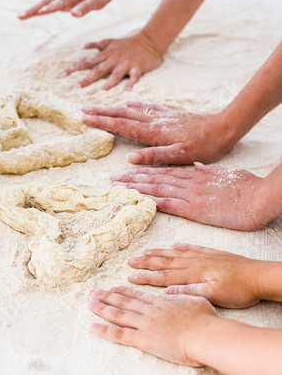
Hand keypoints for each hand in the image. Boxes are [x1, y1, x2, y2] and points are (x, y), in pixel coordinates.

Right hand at [18, 0, 114, 19]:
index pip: (59, 3)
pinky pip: (49, 4)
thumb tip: (73, 15)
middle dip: (33, 9)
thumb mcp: (97, 2)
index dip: (50, 8)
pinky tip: (33, 14)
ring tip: (21, 17)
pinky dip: (40, 9)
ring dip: (33, 9)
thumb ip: (85, 8)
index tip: (40, 13)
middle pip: (46, 2)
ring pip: (45, 2)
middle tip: (20, 17)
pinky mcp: (63, 1)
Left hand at [62, 33, 162, 90]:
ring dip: (108, 82)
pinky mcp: (138, 68)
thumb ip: (97, 45)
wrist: (149, 40)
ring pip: (115, 74)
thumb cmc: (128, 43)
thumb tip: (83, 47)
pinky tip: (128, 91)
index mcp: (106, 53)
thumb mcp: (110, 41)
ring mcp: (126, 63)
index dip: (74, 68)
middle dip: (86, 79)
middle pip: (98, 70)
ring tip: (101, 91)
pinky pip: (134, 77)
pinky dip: (132, 83)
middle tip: (76, 88)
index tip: (62, 76)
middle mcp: (114, 59)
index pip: (87, 62)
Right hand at [83, 101, 236, 163]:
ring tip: (99, 106)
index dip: (103, 122)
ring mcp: (162, 116)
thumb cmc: (203, 146)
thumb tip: (129, 159)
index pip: (122, 126)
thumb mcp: (180, 156)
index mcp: (154, 133)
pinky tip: (130, 101)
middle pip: (123, 114)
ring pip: (133, 109)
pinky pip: (148, 107)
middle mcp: (155, 121)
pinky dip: (135, 104)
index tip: (86, 118)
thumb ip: (154, 156)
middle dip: (102, 112)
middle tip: (84, 110)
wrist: (224, 128)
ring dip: (114, 108)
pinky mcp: (171, 114)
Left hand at [89, 286, 216, 365]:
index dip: (125, 291)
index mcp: (162, 302)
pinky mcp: (143, 339)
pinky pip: (119, 334)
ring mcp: (145, 324)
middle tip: (96, 293)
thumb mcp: (196, 300)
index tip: (114, 288)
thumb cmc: (205, 320)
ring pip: (119, 315)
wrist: (204, 334)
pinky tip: (93, 327)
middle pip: (125, 302)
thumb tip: (172, 291)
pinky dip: (105, 330)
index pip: (139, 296)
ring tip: (91, 304)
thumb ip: (182, 295)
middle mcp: (150, 311)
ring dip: (103, 309)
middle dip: (109, 297)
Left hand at [112, 163, 269, 230]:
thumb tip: (197, 166)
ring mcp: (191, 195)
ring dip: (136, 187)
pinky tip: (137, 200)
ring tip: (119, 186)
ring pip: (158, 188)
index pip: (166, 172)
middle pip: (156, 178)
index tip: (131, 171)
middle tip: (114, 178)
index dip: (146, 171)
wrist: (261, 197)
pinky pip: (168, 203)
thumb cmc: (249, 188)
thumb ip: (210, 172)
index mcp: (198, 176)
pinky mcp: (195, 208)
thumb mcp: (227, 175)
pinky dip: (151, 200)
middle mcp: (190, 183)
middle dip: (134, 178)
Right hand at [128, 243, 261, 307]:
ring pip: (176, 253)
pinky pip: (193, 248)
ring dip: (160, 253)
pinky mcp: (213, 254)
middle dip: (147, 262)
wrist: (258, 276)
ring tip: (146, 251)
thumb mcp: (214, 295)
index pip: (164, 276)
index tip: (131, 277)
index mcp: (193, 274)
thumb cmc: (238, 289)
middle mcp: (195, 262)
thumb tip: (167, 291)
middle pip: (166, 262)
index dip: (146, 276)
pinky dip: (182, 246)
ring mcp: (204, 256)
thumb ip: (190, 291)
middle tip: (131, 260)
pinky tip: (176, 244)